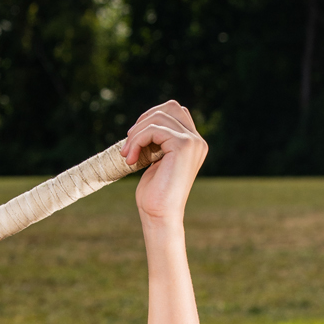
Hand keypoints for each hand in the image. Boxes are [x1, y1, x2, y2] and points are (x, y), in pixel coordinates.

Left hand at [123, 101, 207, 227]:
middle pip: (170, 107)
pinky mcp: (183, 145)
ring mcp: (193, 142)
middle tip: (127, 144)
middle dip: (144, 120)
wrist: (159, 217)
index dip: (150, 119)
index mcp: (192, 143)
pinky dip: (137, 140)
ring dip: (136, 133)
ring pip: (159, 117)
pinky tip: (130, 159)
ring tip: (126, 154)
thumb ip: (157, 142)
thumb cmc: (154, 196)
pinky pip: (154, 129)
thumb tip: (142, 123)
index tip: (133, 140)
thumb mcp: (155, 161)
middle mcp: (197, 140)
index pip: (174, 112)